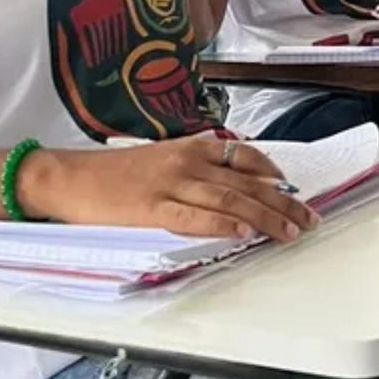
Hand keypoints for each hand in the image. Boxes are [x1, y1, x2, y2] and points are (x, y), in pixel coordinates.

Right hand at [22, 137, 318, 242]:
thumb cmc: (114, 173)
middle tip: (309, 217)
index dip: (274, 173)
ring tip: (289, 230)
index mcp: (190, 147)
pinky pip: (194, 217)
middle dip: (282, 201)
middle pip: (246, 182)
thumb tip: (235, 185)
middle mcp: (187, 162)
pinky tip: (243, 231)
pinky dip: (221, 224)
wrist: (70, 177)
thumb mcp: (162, 159)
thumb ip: (197, 169)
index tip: (296, 189)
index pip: (244, 156)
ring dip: (264, 216)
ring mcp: (170, 184)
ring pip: (229, 199)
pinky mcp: (152, 209)